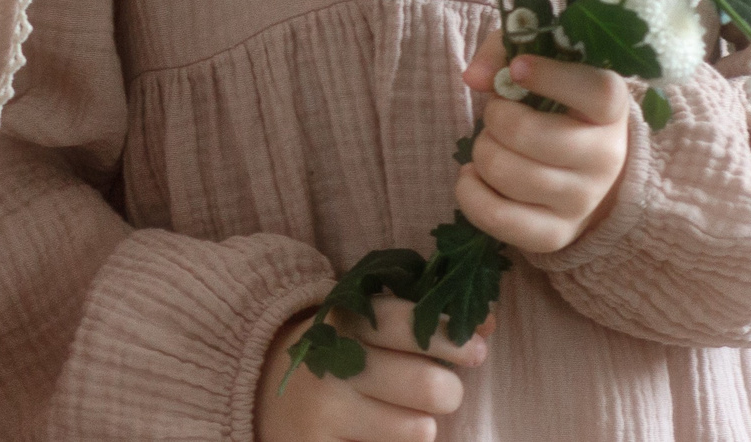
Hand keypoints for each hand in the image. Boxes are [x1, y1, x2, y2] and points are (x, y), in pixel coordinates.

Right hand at [255, 297, 490, 441]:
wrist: (261, 391)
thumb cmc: (337, 355)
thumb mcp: (366, 326)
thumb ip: (424, 319)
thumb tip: (489, 320)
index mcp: (345, 322)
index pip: (407, 323)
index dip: (452, 336)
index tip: (478, 350)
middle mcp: (333, 366)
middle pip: (431, 387)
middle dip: (447, 391)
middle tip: (438, 390)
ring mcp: (325, 414)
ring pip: (420, 431)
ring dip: (420, 427)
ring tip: (397, 416)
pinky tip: (373, 436)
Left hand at [455, 31, 631, 253]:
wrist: (582, 174)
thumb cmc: (553, 109)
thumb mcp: (537, 68)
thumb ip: (503, 53)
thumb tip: (474, 78)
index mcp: (610, 111)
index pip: (598, 92)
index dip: (553, 76)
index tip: (518, 68)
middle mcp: (606, 159)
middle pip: (527, 133)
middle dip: (494, 117)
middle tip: (498, 116)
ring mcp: (583, 202)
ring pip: (504, 171)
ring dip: (482, 150)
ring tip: (493, 145)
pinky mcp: (555, 235)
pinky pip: (496, 217)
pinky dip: (469, 192)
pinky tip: (473, 176)